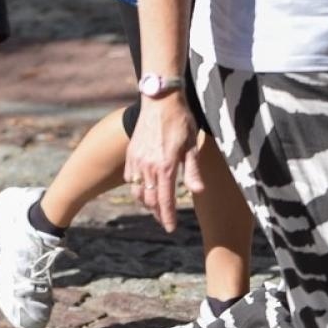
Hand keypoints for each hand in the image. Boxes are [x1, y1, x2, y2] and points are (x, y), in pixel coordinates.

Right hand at [123, 93, 201, 231]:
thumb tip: (197, 191)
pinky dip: (136, 187)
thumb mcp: (192, 146)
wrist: (160, 99)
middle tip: (164, 220)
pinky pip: (130, 177)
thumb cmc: (180, 121)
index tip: (170, 228)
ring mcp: (136, 159)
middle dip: (157, 212)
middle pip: (149, 199)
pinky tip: (143, 188)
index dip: (167, 216)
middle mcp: (147, 166)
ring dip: (145, 202)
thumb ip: (192, 170)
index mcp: (165, 166)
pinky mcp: (131, 152)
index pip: (164, 200)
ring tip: (154, 207)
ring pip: (137, 190)